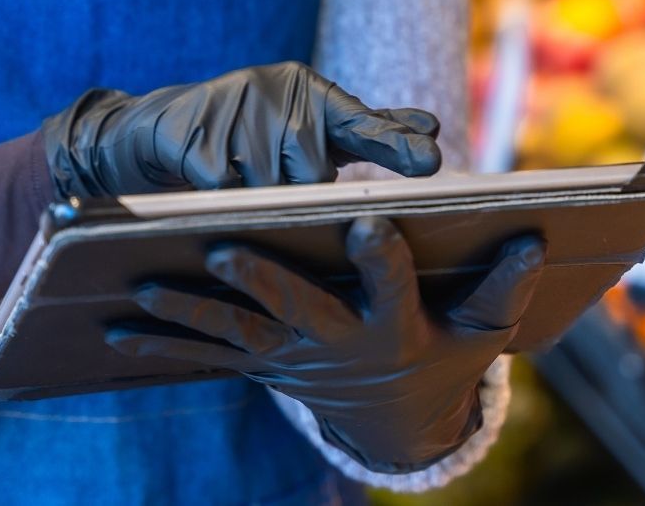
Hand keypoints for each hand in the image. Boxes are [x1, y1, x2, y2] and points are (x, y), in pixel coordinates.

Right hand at [42, 62, 441, 197]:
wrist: (163, 128)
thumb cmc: (255, 133)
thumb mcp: (312, 126)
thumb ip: (369, 130)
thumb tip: (432, 130)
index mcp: (311, 93)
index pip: (361, 122)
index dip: (395, 143)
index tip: (432, 161)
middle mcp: (276, 93)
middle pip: (310, 174)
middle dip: (297, 192)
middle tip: (276, 183)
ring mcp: (232, 110)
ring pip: (267, 188)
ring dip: (257, 199)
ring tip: (240, 180)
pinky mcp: (192, 136)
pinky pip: (223, 189)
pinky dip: (220, 197)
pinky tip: (211, 184)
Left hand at [106, 217, 545, 472]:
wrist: (395, 422)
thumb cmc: (443, 357)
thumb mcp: (481, 333)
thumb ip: (503, 289)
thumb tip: (532, 240)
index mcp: (393, 329)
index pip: (390, 287)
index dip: (380, 259)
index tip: (368, 221)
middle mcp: (335, 345)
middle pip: (294, 310)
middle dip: (258, 278)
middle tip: (221, 248)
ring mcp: (290, 356)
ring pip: (232, 330)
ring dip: (186, 309)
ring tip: (139, 284)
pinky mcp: (258, 361)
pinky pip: (204, 352)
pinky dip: (159, 340)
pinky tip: (111, 327)